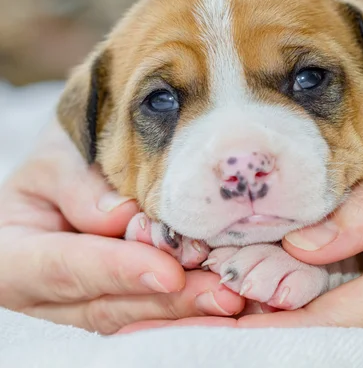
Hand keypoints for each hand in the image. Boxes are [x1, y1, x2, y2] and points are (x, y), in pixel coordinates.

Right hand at [0, 120, 243, 333]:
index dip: (115, 271)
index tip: (167, 272)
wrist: (73, 169)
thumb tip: (120, 219)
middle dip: (164, 302)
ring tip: (229, 300)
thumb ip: (80, 186)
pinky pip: (149, 313)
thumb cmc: (63, 156)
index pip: (61, 266)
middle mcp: (42, 290)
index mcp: (12, 252)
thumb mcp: (60, 156)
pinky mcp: (114, 301)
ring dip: (183, 312)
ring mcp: (78, 303)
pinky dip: (186, 310)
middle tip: (219, 293)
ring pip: (131, 317)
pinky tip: (222, 304)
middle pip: (103, 305)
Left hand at [119, 128, 362, 340]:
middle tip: (193, 323)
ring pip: (346, 347)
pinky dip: (317, 330)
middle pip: (333, 344)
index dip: (269, 320)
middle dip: (263, 335)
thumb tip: (300, 245)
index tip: (209, 315)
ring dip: (283, 334)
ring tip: (217, 317)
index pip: (336, 318)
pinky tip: (274, 315)